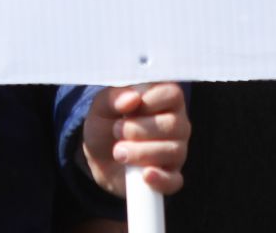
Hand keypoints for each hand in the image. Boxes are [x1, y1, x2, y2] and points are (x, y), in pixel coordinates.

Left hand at [79, 82, 189, 196]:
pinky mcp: (170, 176)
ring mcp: (176, 152)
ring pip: (174, 151)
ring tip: (119, 152)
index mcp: (165, 99)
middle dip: (140, 129)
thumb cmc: (106, 124)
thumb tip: (132, 98)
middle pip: (173, 124)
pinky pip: (174, 180)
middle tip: (117, 130)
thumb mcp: (101, 107)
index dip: (149, 101)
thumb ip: (114, 97)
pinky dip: (160, 179)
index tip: (128, 109)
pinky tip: (144, 175)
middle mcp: (177, 124)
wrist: (99, 158)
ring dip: (141, 152)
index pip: (173, 94)